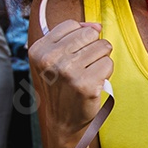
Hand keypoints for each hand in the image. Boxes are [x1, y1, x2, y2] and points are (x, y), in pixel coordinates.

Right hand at [28, 19, 112, 147]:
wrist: (62, 123)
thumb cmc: (61, 87)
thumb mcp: (53, 59)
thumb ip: (71, 36)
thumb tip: (96, 25)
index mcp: (39, 50)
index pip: (71, 24)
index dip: (80, 37)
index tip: (74, 53)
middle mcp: (51, 59)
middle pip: (90, 33)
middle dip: (93, 47)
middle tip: (83, 65)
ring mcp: (68, 72)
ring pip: (103, 47)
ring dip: (100, 60)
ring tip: (88, 74)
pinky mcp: (86, 84)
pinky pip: (108, 63)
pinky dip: (106, 73)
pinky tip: (94, 83)